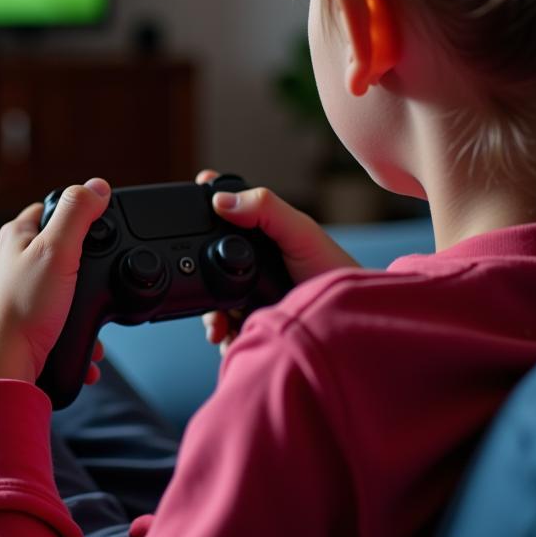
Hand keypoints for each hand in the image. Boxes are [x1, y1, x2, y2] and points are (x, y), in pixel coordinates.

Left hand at [0, 178, 111, 391]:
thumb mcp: (58, 249)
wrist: (1, 368)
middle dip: (82, 267)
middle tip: (96, 279)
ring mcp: (7, 294)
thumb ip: (78, 213)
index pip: (47, 209)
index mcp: (13, 237)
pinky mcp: (14, 323)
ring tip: (91, 320)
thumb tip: (97, 186)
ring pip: (55, 289)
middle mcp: (6, 263)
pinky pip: (50, 321)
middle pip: (54, 250)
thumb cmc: (23, 309)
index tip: (95, 227)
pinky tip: (84, 344)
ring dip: (78, 305)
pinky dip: (70, 331)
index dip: (74, 213)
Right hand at [196, 168, 359, 354]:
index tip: (186, 206)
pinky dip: (220, 334)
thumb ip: (265, 209)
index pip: (223, 216)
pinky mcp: (251, 324)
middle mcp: (251, 263)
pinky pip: (224, 329)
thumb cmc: (333, 272)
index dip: (203, 208)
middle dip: (196, 272)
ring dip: (208, 312)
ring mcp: (249, 295)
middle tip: (195, 282)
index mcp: (260, 234)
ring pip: (211, 297)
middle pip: (207, 260)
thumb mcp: (301, 232)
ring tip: (218, 325)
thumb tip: (222, 200)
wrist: (349, 326)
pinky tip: (230, 336)